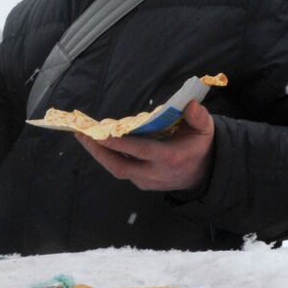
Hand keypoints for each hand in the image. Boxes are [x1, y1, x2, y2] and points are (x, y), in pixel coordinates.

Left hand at [76, 100, 215, 192]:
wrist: (202, 175)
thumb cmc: (199, 146)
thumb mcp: (205, 130)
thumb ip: (198, 117)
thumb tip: (190, 104)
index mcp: (170, 157)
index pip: (141, 151)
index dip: (121, 143)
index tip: (102, 134)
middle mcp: (155, 173)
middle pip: (120, 167)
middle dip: (99, 152)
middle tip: (82, 135)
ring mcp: (146, 181)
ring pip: (117, 170)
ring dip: (99, 154)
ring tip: (83, 137)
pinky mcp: (141, 184)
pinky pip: (121, 170)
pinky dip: (109, 157)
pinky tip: (98, 143)